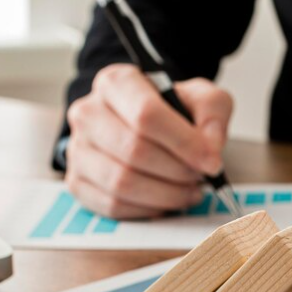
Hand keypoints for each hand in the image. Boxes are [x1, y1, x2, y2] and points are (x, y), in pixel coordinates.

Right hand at [65, 64, 231, 217]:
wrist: (147, 127)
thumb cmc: (173, 112)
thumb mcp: (202, 98)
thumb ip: (213, 113)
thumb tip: (209, 149)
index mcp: (116, 82)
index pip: (147, 114)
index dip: (184, 143)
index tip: (212, 162)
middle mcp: (88, 112)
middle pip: (134, 150)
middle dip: (177, 171)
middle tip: (201, 177)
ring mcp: (78, 149)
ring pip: (121, 182)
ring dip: (165, 194)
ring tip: (189, 190)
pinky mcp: (78, 182)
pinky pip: (112, 205)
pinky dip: (148, 209)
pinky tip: (167, 200)